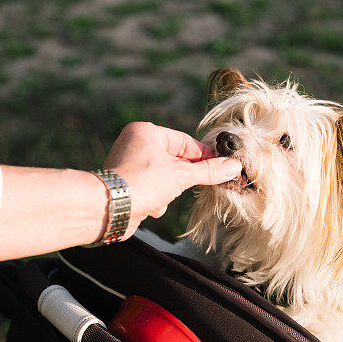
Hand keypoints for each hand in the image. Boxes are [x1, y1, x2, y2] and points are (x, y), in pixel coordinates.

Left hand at [103, 122, 241, 236]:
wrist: (108, 209)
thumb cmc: (142, 183)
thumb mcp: (181, 175)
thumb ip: (209, 171)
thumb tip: (234, 166)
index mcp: (147, 132)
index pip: (186, 142)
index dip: (205, 157)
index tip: (223, 168)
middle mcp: (135, 144)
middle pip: (176, 161)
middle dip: (182, 178)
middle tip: (195, 186)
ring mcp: (129, 165)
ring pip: (165, 177)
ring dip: (168, 191)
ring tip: (160, 196)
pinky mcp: (127, 185)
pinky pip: (152, 189)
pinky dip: (155, 199)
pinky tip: (149, 206)